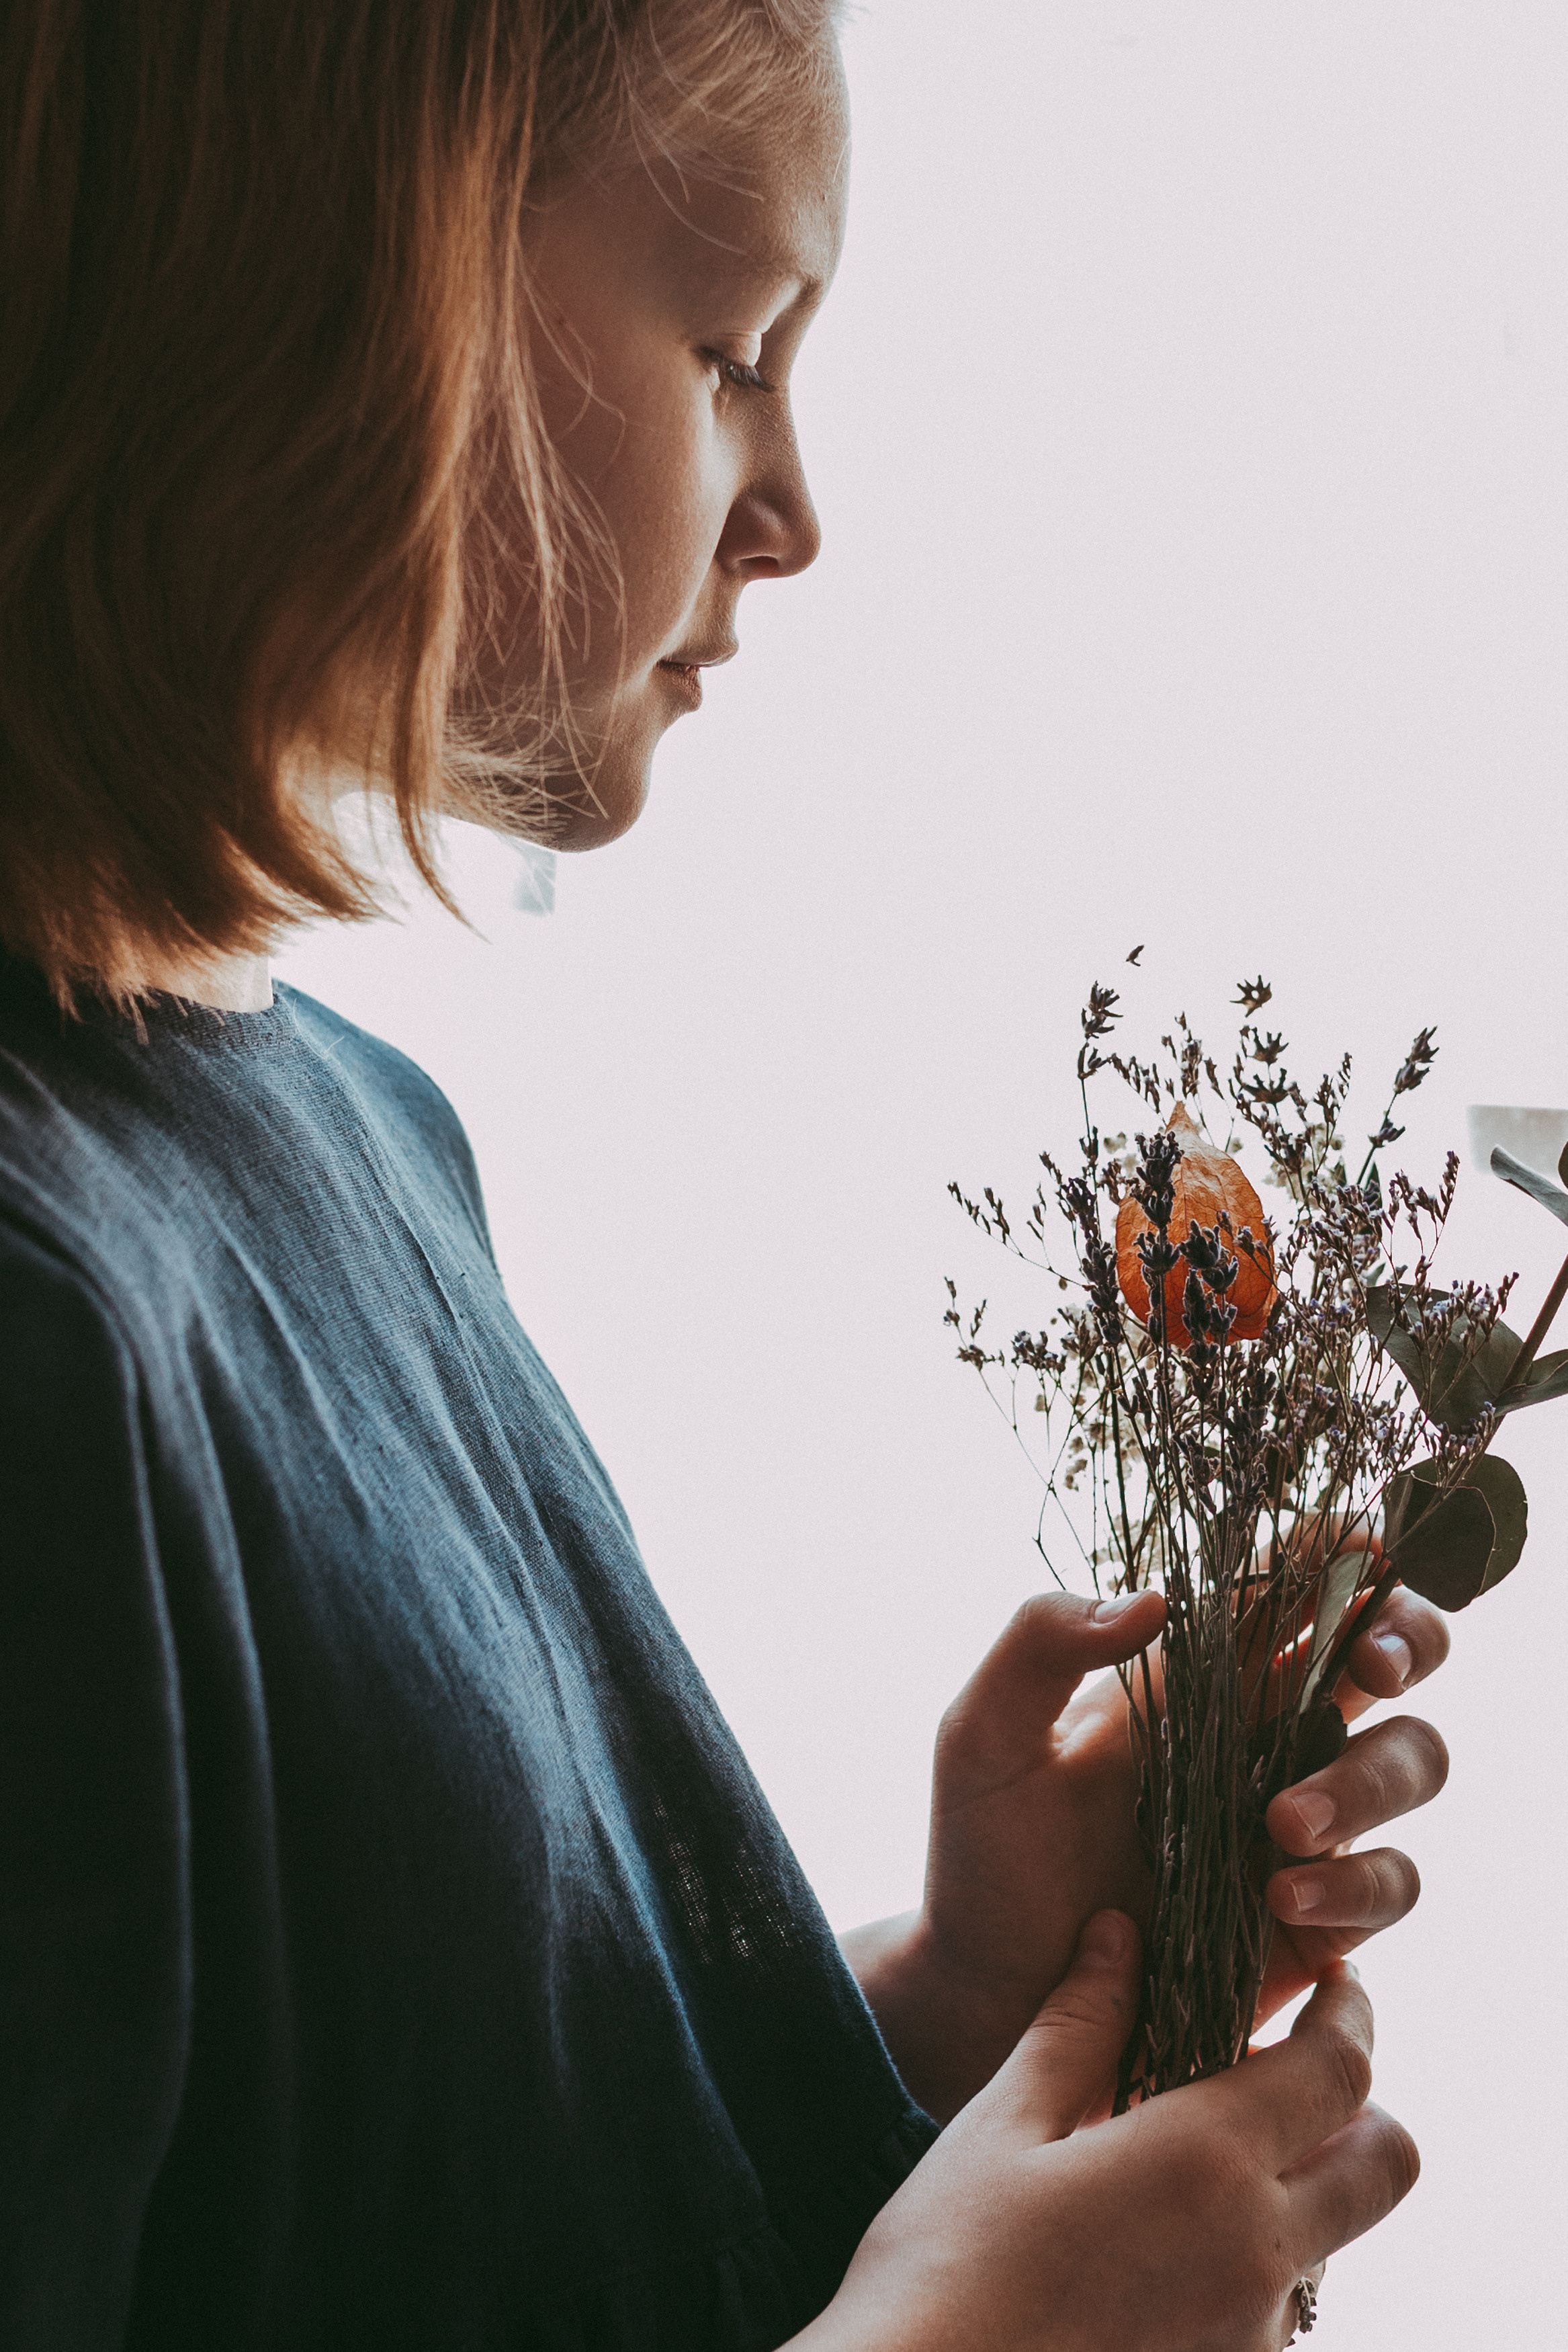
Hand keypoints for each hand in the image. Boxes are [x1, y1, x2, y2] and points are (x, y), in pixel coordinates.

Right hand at [801, 1921, 1416, 2351]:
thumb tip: (1118, 1934)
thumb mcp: (1004, 2124)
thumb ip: (1079, 2024)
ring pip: (1334, 2240)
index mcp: (1206, 2163)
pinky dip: (1253, 2261)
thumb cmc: (946, 2264)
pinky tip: (1164, 2242)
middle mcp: (1257, 2255)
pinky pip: (1276, 2308)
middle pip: (1385, 2165)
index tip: (1335, 1986)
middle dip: (1359, 2106)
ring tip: (1203, 2157)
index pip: (1342, 2072)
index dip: (1352, 2017)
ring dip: (1301, 2187)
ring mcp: (1250, 2338)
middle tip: (1293, 2067)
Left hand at [845, 1573, 1447, 2120]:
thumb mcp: (983, 1731)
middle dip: (1410, 1639)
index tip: (1358, 1553)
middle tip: (1369, 1668)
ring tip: (1280, 1824)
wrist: (991, 1987)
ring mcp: (1304, 1820)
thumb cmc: (984, 1848)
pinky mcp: (1320, 1912)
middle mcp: (1266, 1730)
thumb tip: (1153, 1599)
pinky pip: (1391, 1881)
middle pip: (1393, 1653)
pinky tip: (1278, 1898)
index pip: (1296, 1576)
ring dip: (1371, 1779)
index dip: (1345, 1548)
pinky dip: (1354, 1883)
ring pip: (1414, 1759)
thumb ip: (1040, 1641)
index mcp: (1198, 1669)